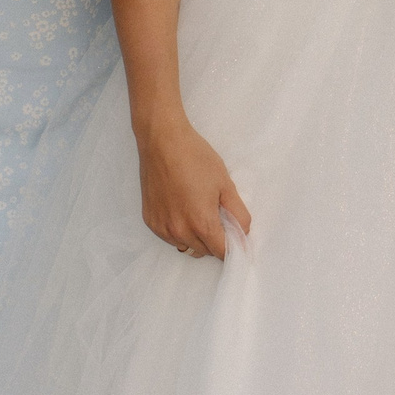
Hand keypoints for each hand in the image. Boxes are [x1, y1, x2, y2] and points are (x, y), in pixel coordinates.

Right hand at [136, 116, 250, 258]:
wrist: (163, 142)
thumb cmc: (196, 158)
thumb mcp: (225, 183)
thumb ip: (238, 213)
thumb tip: (243, 232)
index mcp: (201, 223)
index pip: (221, 252)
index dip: (232, 247)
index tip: (236, 238)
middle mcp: (180, 232)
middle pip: (204, 251)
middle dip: (214, 241)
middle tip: (218, 217)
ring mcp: (162, 228)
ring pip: (186, 246)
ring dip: (196, 238)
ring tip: (198, 211)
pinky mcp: (150, 221)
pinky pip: (170, 237)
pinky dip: (179, 230)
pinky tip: (181, 208)